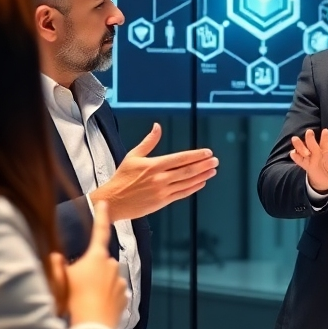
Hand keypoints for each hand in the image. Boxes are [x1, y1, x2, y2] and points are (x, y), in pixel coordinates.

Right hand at [50, 201, 126, 328]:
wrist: (92, 326)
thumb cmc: (73, 299)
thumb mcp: (58, 279)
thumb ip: (56, 264)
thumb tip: (57, 257)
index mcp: (97, 257)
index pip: (99, 231)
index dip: (101, 216)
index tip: (104, 203)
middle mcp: (112, 265)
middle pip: (99, 262)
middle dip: (90, 270)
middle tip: (77, 285)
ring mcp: (120, 282)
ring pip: (106, 279)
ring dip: (98, 286)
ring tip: (84, 300)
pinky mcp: (124, 298)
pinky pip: (113, 294)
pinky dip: (105, 298)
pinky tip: (95, 308)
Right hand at [93, 123, 217, 220]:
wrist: (112, 201)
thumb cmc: (122, 178)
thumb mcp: (133, 156)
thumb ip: (149, 142)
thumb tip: (157, 126)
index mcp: (153, 165)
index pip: (180, 158)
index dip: (196, 155)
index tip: (207, 152)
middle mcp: (159, 178)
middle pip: (187, 170)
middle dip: (204, 165)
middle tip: (216, 161)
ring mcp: (162, 191)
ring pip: (187, 182)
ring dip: (202, 176)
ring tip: (213, 170)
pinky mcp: (162, 202)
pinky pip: (182, 194)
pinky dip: (193, 188)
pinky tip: (201, 182)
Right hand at [289, 128, 327, 193]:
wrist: (326, 179)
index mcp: (326, 150)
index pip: (325, 142)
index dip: (325, 137)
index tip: (326, 130)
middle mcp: (317, 152)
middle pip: (311, 143)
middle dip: (310, 138)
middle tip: (309, 132)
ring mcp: (310, 158)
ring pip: (302, 149)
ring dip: (300, 146)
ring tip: (296, 141)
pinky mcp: (305, 165)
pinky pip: (299, 160)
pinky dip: (295, 157)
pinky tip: (293, 153)